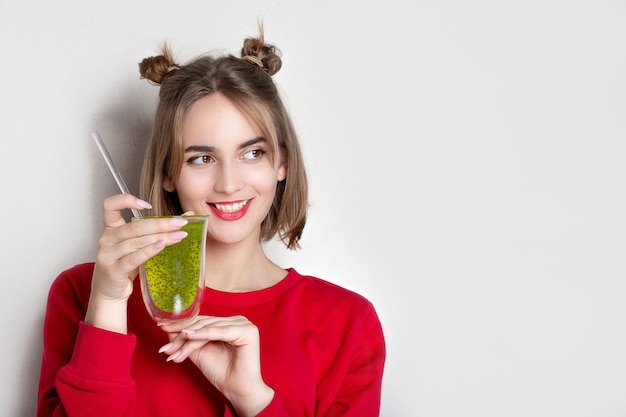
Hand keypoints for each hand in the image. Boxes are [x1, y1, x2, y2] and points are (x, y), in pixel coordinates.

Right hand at [85, 194, 187, 332]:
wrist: (110, 291)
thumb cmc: (125, 264)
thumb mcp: (137, 244)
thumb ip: (156, 230)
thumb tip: (187, 216)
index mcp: (111, 228)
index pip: (110, 205)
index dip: (126, 200)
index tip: (148, 205)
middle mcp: (106, 239)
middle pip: (134, 226)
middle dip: (161, 224)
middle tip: (180, 223)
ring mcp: (107, 255)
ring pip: (136, 241)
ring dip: (161, 237)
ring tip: (179, 236)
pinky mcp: (113, 270)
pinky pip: (133, 258)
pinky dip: (149, 251)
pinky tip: (162, 246)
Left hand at [158, 316, 274, 416]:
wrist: (236, 390)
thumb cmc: (221, 372)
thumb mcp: (199, 352)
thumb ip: (186, 339)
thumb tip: (167, 328)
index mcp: (228, 323)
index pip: (201, 321)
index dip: (181, 325)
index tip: (161, 328)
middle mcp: (237, 320)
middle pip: (203, 323)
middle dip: (181, 335)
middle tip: (165, 347)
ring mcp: (244, 324)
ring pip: (208, 327)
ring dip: (187, 339)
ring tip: (172, 350)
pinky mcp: (248, 332)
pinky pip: (220, 331)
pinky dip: (203, 334)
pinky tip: (188, 337)